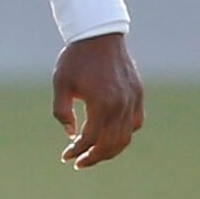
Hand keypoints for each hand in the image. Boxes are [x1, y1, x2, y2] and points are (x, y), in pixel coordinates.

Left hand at [51, 31, 143, 168]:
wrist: (99, 35)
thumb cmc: (75, 60)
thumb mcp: (61, 84)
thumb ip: (62, 112)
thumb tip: (71, 135)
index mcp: (101, 103)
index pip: (91, 138)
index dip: (77, 151)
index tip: (65, 157)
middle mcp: (121, 104)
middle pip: (111, 143)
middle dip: (94, 157)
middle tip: (79, 163)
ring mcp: (133, 100)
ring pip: (126, 136)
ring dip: (110, 150)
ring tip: (93, 155)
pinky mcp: (138, 94)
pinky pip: (135, 123)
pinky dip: (124, 135)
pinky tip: (110, 137)